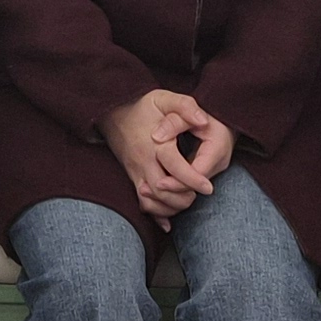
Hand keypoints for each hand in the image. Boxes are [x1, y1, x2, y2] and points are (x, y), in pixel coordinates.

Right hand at [103, 90, 228, 217]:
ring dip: (171, 208)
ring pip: (151, 201)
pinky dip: (155, 215)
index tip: (209, 187)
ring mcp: (135, 171)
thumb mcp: (164, 97)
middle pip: (163, 191)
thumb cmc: (142, 104)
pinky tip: (168, 223)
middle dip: (184, 198)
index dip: (193, 180)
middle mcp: (143, 161)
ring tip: (187, 201)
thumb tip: (203, 121)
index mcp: (155, 144)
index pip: (175, 168)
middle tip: (200, 194)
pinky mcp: (131, 177)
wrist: (111, 110)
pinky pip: (141, 202)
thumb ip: (185, 106)